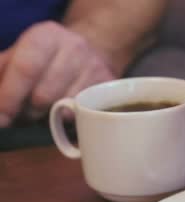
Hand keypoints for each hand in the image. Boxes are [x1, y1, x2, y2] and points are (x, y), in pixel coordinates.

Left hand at [0, 21, 115, 126]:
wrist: (93, 52)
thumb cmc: (48, 59)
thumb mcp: (21, 55)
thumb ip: (2, 73)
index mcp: (46, 35)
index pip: (26, 68)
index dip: (10, 96)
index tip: (2, 118)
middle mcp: (74, 47)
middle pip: (44, 95)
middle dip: (29, 112)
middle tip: (27, 113)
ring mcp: (96, 68)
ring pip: (65, 109)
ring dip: (51, 117)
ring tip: (48, 110)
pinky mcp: (110, 88)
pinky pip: (85, 115)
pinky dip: (71, 119)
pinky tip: (67, 111)